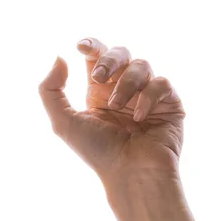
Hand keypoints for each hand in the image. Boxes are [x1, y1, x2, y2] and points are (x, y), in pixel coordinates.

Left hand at [39, 38, 184, 188]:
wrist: (130, 175)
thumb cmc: (97, 153)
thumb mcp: (63, 122)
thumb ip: (51, 90)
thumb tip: (59, 57)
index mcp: (100, 91)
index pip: (97, 57)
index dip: (91, 45)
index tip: (80, 46)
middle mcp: (124, 89)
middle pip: (120, 53)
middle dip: (109, 60)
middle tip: (99, 78)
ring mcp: (147, 95)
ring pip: (141, 64)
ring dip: (126, 83)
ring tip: (117, 107)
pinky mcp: (170, 103)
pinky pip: (161, 83)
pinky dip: (148, 97)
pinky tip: (139, 118)